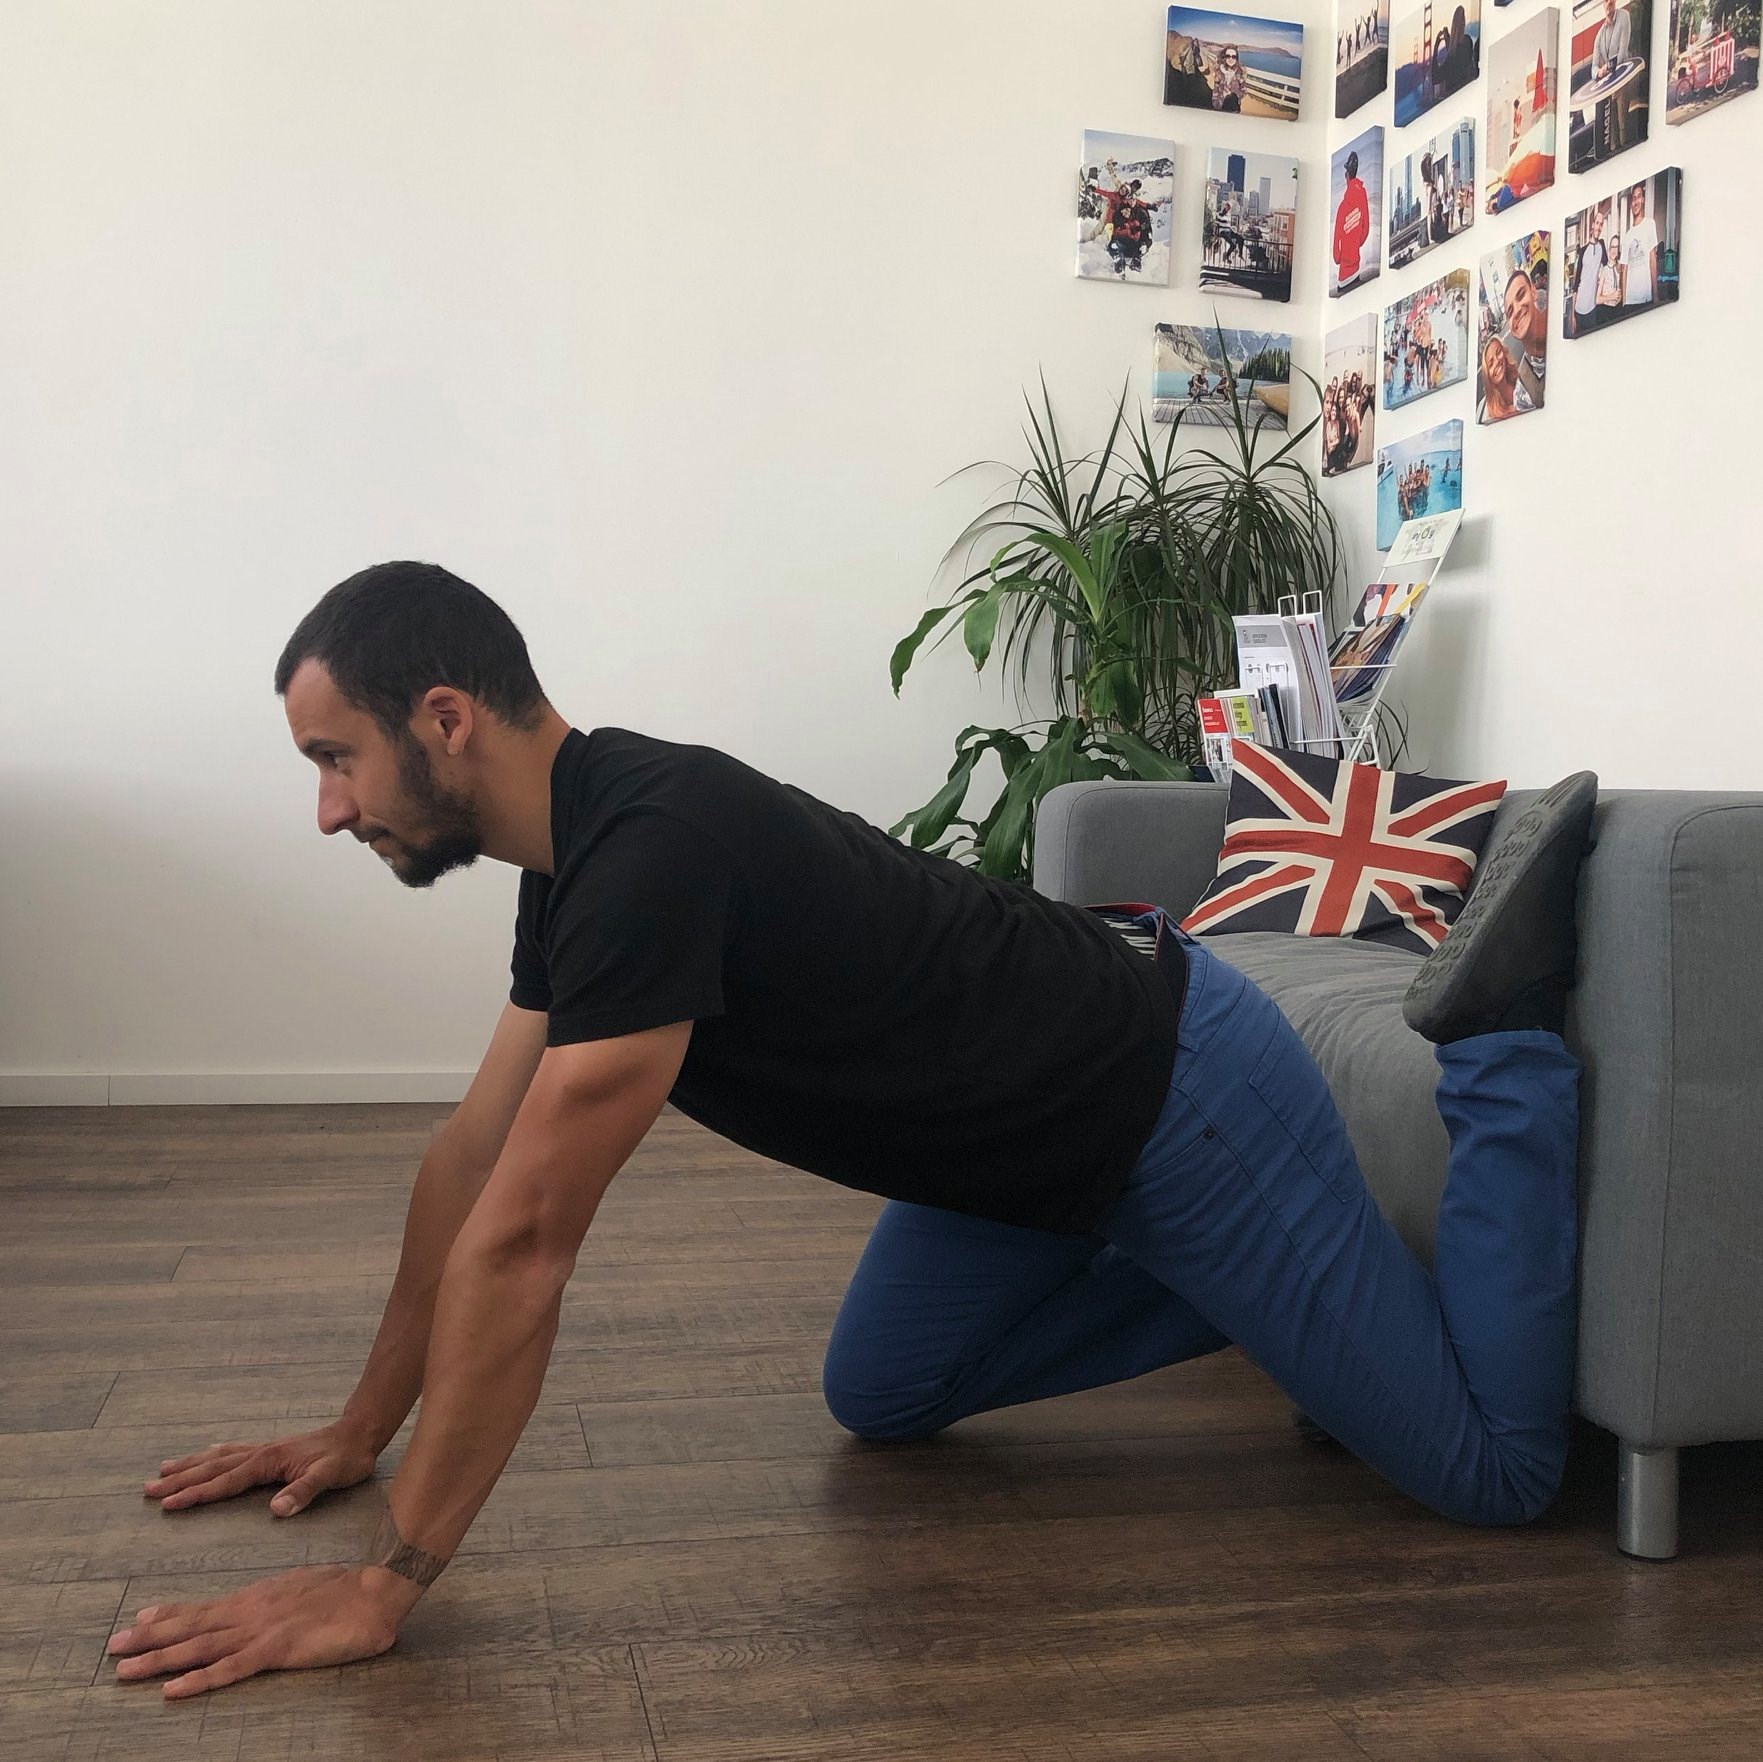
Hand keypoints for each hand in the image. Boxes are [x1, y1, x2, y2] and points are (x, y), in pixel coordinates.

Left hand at [106, 1564, 413, 1698]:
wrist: (375, 1592)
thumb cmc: (346, 1591)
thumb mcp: (302, 1588)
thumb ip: (276, 1600)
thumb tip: (263, 1604)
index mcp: (258, 1597)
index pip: (206, 1607)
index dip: (170, 1614)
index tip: (139, 1618)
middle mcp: (251, 1611)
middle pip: (192, 1626)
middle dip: (150, 1637)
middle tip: (114, 1646)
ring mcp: (261, 1631)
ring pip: (200, 1647)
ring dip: (160, 1658)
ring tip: (125, 1668)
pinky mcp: (276, 1651)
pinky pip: (230, 1670)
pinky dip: (198, 1680)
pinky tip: (172, 1691)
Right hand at [143, 1421, 378, 1516]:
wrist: (360, 1433)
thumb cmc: (347, 1458)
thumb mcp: (331, 1477)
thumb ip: (304, 1492)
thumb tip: (276, 1510)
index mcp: (268, 1461)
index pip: (225, 1482)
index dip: (197, 1494)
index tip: (168, 1504)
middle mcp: (260, 1452)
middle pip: (212, 1468)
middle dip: (180, 1480)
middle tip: (147, 1490)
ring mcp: (264, 1449)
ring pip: (217, 1458)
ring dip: (189, 1465)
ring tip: (161, 1472)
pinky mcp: (270, 1450)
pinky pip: (231, 1452)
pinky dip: (211, 1456)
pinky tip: (204, 1456)